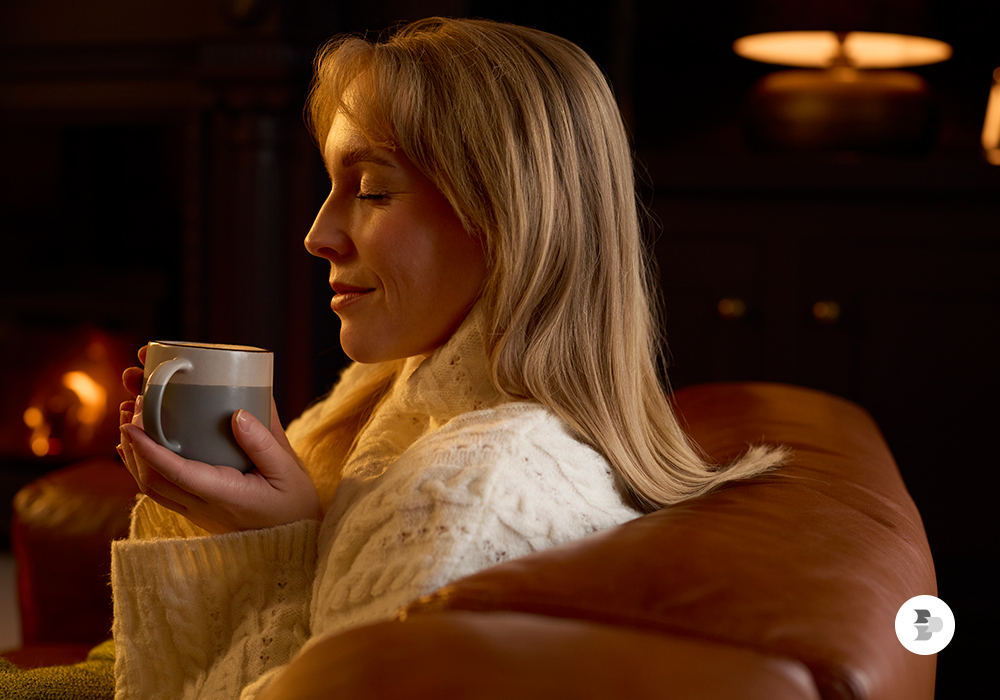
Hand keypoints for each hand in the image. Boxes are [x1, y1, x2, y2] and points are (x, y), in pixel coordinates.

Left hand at [117, 347, 320, 533]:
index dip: (148, 449)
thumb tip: (238, 413)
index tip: (131, 423)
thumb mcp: (289, 471)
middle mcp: (203, 508)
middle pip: (152, 481)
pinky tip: (138, 452)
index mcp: (224, 495)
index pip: (174, 472)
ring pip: (151, 489)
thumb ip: (265, 442)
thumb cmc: (294, 505)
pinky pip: (160, 493)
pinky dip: (143, 470)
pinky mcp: (197, 513)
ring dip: (134, 457)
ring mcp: (197, 514)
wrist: (293, 544)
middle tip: (133, 409)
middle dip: (135, 445)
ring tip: (130, 423)